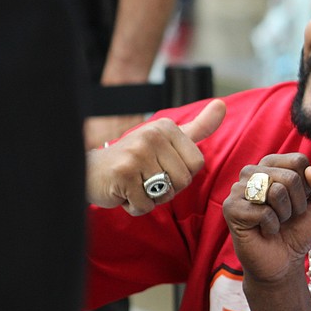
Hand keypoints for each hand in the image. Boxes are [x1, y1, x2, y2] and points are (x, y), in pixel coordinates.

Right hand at [86, 99, 225, 214]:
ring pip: (165, 194)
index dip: (182, 174)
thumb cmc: (134, 158)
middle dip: (167, 189)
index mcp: (166, 127)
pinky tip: (123, 192)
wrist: (88, 170)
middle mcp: (152, 136)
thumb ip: (199, 126)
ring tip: (135, 185)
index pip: (197, 163)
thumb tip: (221, 104)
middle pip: (183, 180)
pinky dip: (135, 207)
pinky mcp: (123, 174)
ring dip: (151, 199)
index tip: (162, 168)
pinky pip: (145, 205)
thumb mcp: (169, 138)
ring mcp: (137, 154)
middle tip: (145, 179)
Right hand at [223, 154, 310, 283]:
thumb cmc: (300, 229)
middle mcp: (253, 171)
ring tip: (277, 221)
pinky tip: (265, 231)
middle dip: (298, 203)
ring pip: (276, 191)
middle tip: (288, 216)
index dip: (309, 185)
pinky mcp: (232, 208)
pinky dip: (272, 226)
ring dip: (285, 214)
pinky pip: (264, 212)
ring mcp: (239, 188)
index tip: (301, 200)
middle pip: (290, 176)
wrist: (284, 261)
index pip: (299, 161)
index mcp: (273, 164)